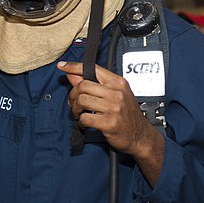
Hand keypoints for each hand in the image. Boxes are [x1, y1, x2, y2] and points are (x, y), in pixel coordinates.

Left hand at [57, 61, 163, 182]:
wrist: (140, 135)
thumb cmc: (129, 115)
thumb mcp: (116, 95)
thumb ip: (95, 84)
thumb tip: (74, 75)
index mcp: (118, 83)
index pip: (93, 69)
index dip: (74, 66)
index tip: (63, 66)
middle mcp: (117, 93)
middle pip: (83, 85)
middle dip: (73, 95)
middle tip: (74, 103)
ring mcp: (113, 108)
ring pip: (82, 101)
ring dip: (76, 109)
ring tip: (80, 113)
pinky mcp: (109, 123)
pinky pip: (85, 118)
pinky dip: (81, 121)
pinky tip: (86, 123)